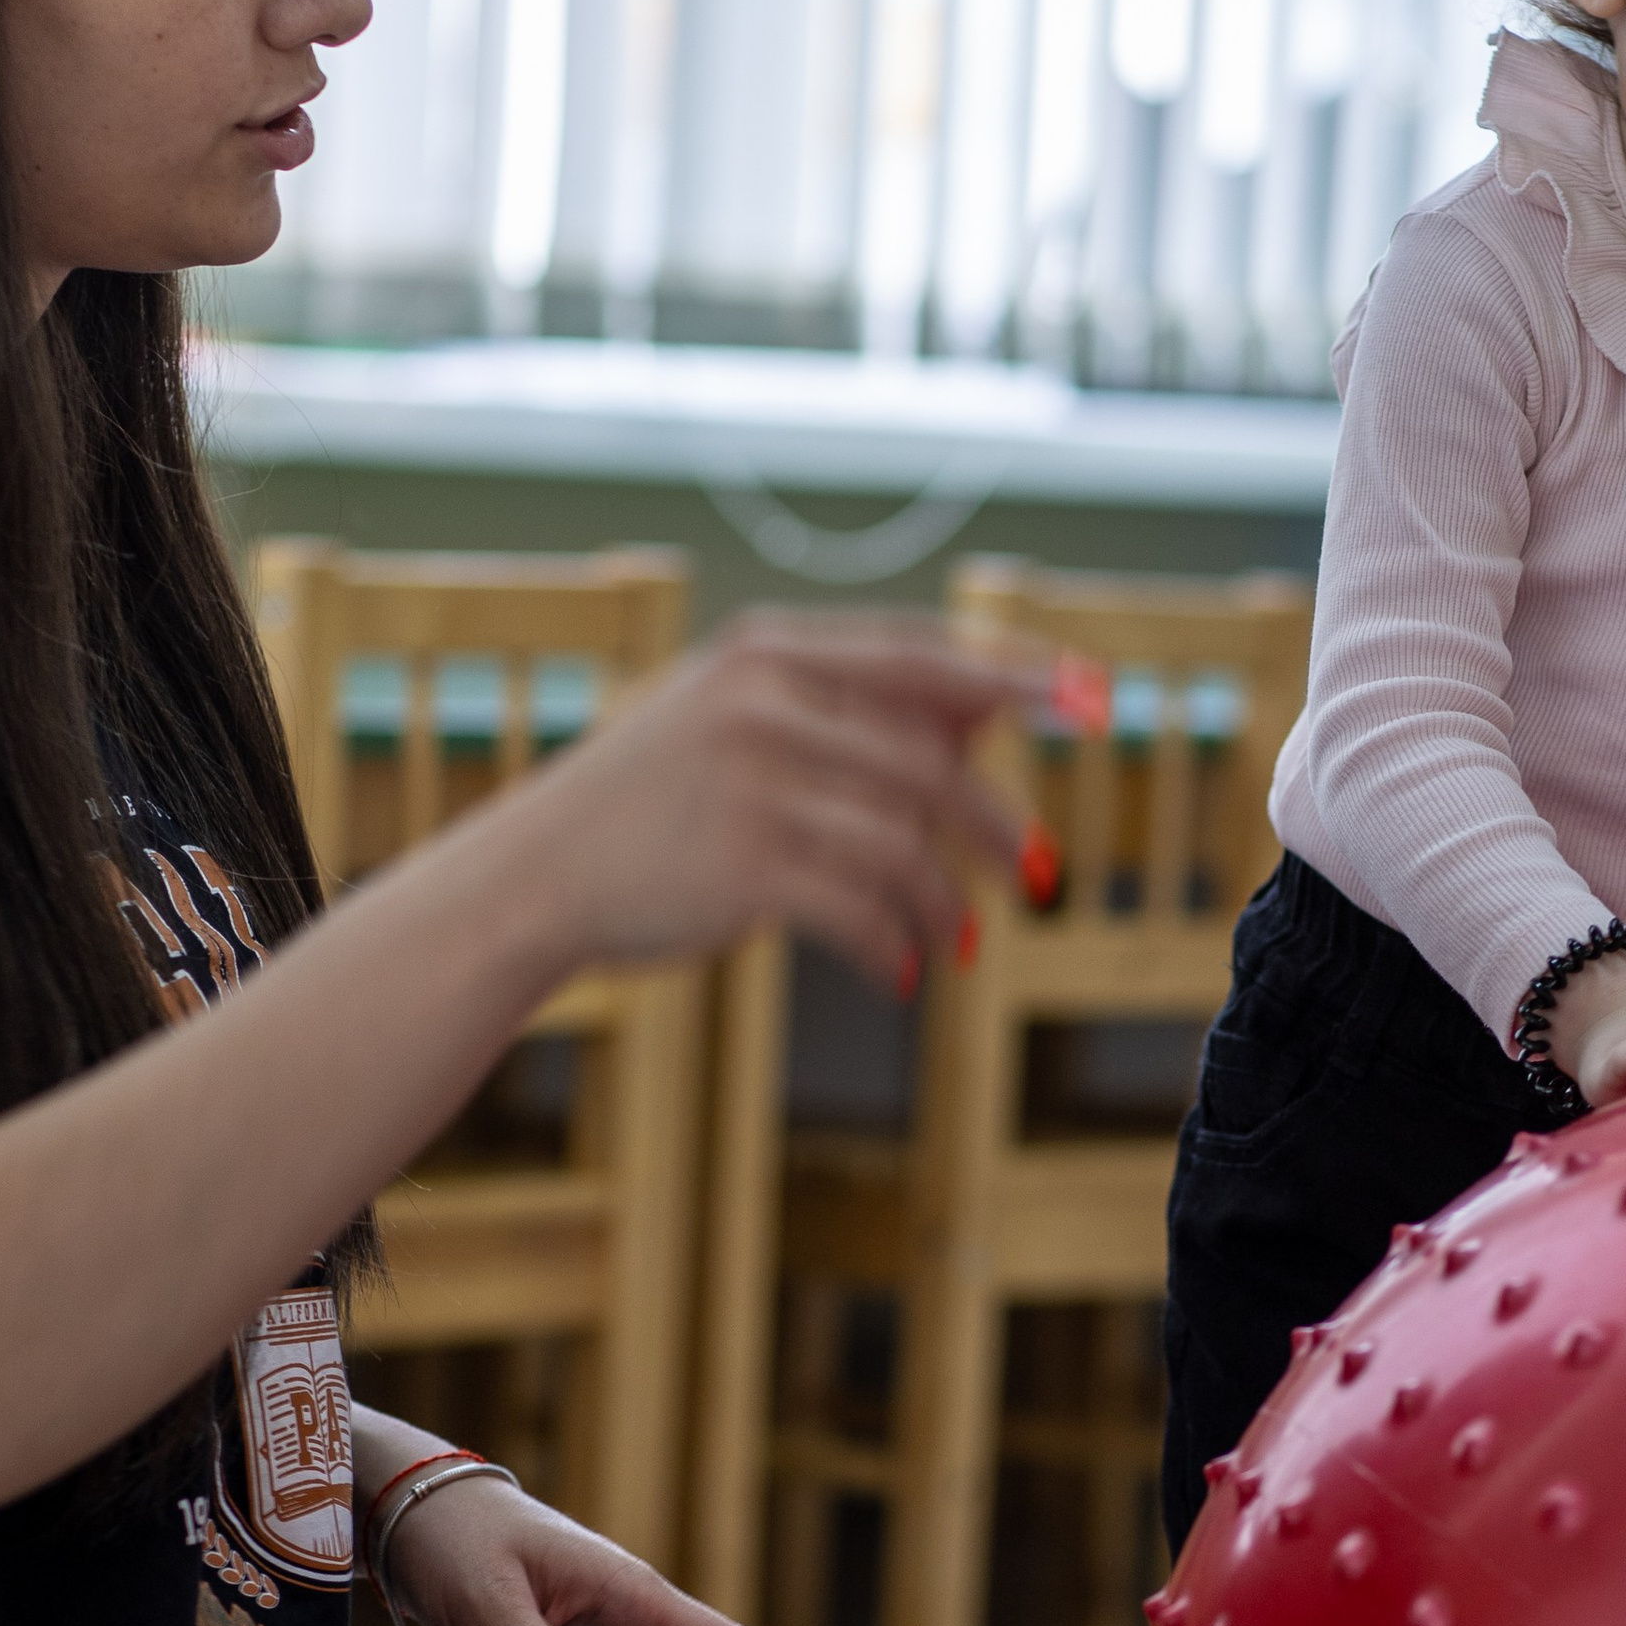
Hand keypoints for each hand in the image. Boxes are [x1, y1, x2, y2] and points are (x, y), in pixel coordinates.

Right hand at [458, 612, 1051, 996]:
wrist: (534, 875)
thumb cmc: (655, 804)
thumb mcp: (738, 725)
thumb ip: (852, 713)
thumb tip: (988, 712)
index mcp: (768, 653)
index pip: (920, 656)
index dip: (1014, 674)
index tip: (1091, 697)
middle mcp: (762, 704)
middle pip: (930, 759)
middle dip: (999, 824)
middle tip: (1039, 872)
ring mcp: (751, 783)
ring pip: (905, 841)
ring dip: (949, 902)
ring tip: (963, 942)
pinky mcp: (744, 865)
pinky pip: (862, 906)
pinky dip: (897, 944)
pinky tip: (903, 972)